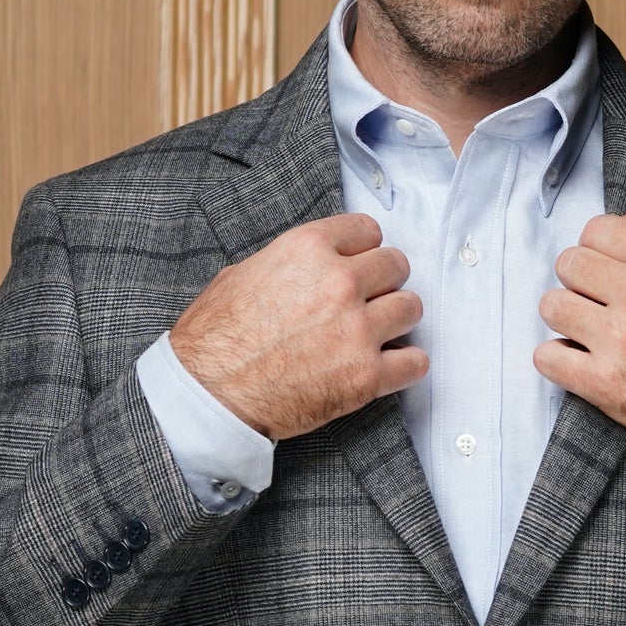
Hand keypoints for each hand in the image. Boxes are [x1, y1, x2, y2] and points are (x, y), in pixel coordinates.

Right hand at [169, 213, 426, 440]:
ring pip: (411, 308)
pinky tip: (391, 366)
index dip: (364, 249)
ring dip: (398, 319)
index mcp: (308, 250)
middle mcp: (339, 283)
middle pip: (396, 265)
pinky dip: (407, 365)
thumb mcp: (241, 275)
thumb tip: (305, 267)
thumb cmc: (214, 340)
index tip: (361, 263)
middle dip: (386, 280)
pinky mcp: (366, 376)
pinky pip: (415, 363)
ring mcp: (357, 330)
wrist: (210, 396)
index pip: (367, 230)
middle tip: (372, 298)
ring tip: (380, 332)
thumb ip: (285, 264)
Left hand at [536, 214, 625, 464]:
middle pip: (569, 264)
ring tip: (586, 335)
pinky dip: (556, 361)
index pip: (596, 231)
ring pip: (552, 306)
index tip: (603, 271)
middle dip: (577, 282)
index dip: (596, 251)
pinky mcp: (605, 383)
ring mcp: (618, 338)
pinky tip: (577, 365)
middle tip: (594, 304)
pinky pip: (547, 358)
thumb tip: (622, 229)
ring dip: (564, 319)